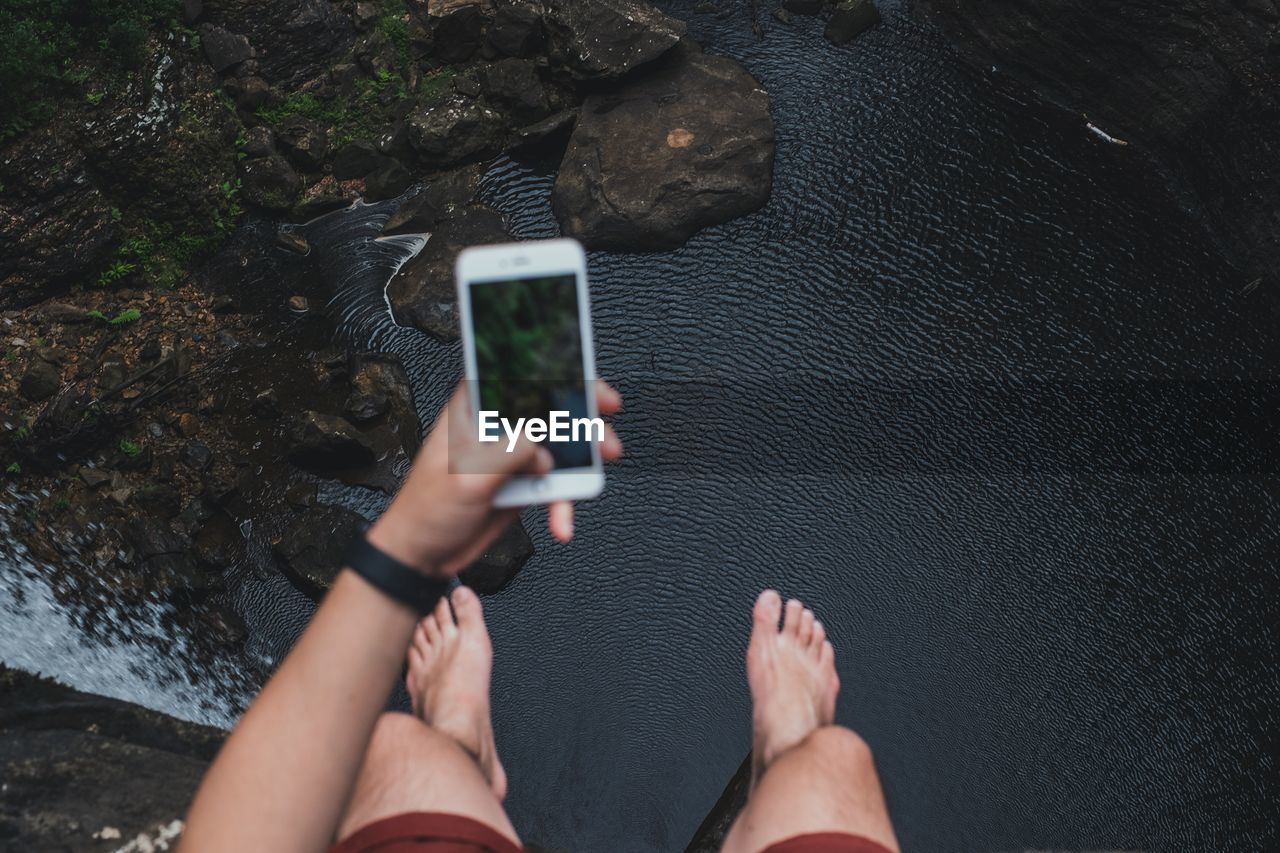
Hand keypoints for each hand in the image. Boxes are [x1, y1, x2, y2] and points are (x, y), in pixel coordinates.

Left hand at [366, 380, 622, 576]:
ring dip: (582, 461)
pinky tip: (562, 519)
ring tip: (593, 474)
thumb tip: (541, 444)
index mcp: (473, 412)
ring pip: (560, 445)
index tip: (579, 372)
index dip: (550, 366)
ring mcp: (512, 455)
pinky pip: (556, 484)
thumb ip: (508, 452)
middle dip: (583, 412)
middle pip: (549, 406)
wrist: (424, 556)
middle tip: (603, 422)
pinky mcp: (523, 482)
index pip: (515, 375)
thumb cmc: (425, 510)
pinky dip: (564, 501)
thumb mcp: (467, 477)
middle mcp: (496, 428)